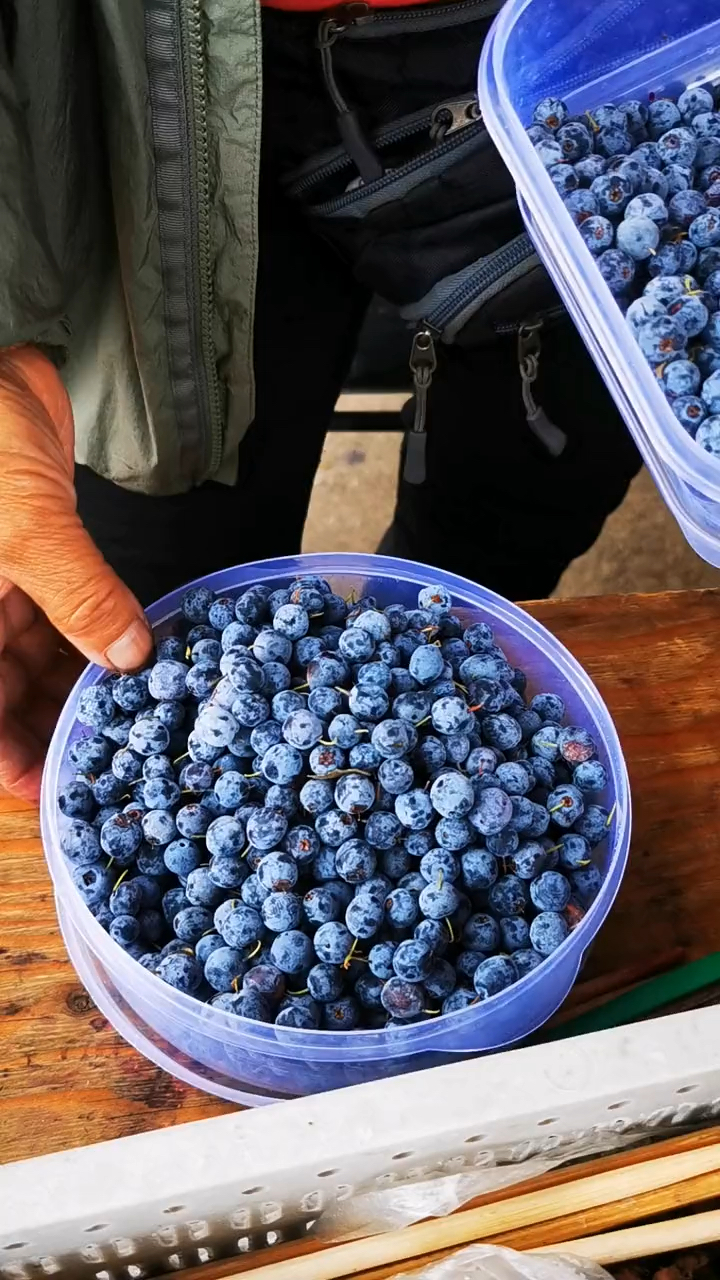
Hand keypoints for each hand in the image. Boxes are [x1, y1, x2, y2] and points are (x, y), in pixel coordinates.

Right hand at [0, 347, 152, 800]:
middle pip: (4, 692)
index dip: (5, 758)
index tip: (51, 792)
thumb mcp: (22, 524)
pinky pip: (61, 615)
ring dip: (82, 684)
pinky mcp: (30, 561)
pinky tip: (134, 656)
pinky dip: (93, 635)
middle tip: (114, 759)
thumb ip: (77, 593)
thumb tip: (128, 656)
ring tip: (137, 716)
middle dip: (52, 725)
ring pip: (36, 660)